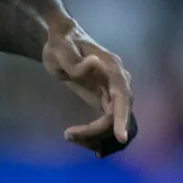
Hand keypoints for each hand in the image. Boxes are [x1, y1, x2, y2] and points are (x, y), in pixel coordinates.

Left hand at [43, 19, 134, 154]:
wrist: (62, 38)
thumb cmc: (60, 43)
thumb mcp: (60, 49)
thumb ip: (74, 60)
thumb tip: (94, 65)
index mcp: (112, 69)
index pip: (122, 98)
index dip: (122, 119)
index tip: (120, 138)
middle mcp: (119, 81)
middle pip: (119, 115)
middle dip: (98, 131)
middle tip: (69, 135)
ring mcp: (114, 91)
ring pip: (115, 121)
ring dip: (98, 136)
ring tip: (71, 137)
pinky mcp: (106, 98)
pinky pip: (109, 121)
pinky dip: (100, 134)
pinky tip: (87, 144)